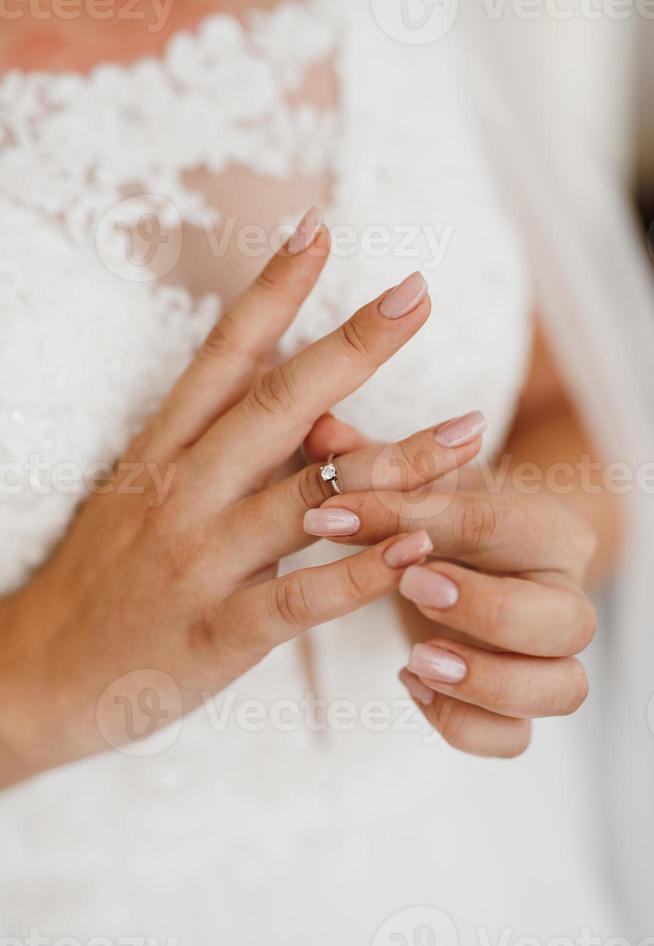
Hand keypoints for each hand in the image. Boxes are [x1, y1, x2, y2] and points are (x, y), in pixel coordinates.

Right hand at [0, 211, 483, 784]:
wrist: (42, 671)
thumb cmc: (104, 575)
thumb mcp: (144, 492)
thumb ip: (221, 450)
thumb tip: (306, 406)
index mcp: (162, 450)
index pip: (221, 355)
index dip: (270, 289)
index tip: (318, 230)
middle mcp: (181, 491)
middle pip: (275, 406)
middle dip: (351, 346)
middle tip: (416, 293)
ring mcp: (200, 561)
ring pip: (307, 497)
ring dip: (394, 461)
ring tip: (467, 429)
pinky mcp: (217, 632)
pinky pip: (301, 597)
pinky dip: (362, 572)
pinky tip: (419, 548)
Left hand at [303, 425, 596, 758]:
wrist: (464, 559)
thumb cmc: (438, 514)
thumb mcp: (410, 482)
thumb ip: (370, 462)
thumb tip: (321, 434)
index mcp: (548, 528)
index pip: (496, 524)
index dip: (412, 520)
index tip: (335, 518)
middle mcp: (563, 595)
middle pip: (568, 620)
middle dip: (488, 609)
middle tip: (411, 588)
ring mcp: (550, 657)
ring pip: (562, 688)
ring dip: (488, 681)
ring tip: (418, 658)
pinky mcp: (519, 706)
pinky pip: (515, 739)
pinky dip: (466, 724)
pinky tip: (412, 683)